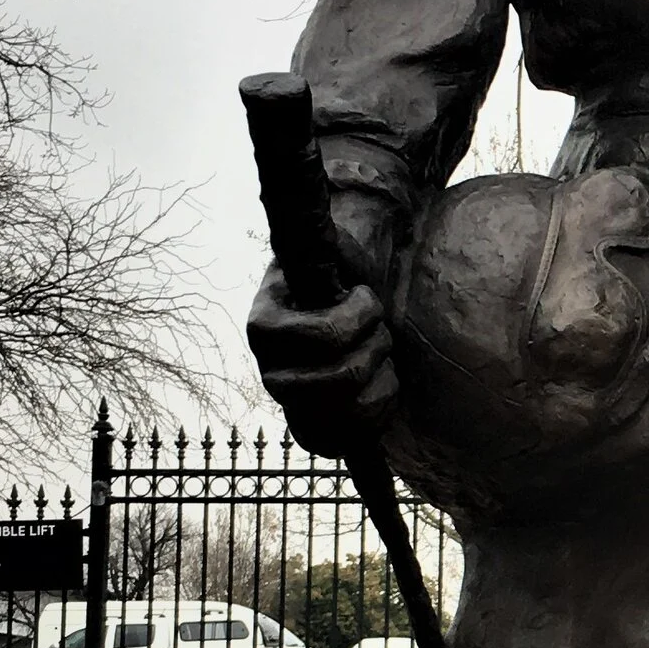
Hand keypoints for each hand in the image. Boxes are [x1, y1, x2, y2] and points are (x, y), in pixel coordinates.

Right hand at [247, 258, 397, 456]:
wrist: (341, 301)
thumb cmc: (339, 271)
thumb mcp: (328, 249)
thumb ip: (316, 240)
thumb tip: (302, 208)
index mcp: (263, 327)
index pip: (328, 336)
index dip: (363, 315)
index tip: (364, 294)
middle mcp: (269, 371)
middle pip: (346, 376)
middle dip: (378, 345)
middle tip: (378, 326)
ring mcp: (293, 405)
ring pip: (356, 410)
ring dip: (385, 376)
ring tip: (381, 352)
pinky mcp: (317, 428)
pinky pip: (357, 438)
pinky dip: (382, 407)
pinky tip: (382, 382)